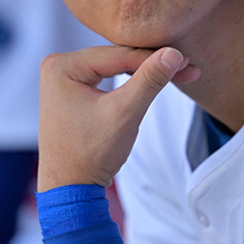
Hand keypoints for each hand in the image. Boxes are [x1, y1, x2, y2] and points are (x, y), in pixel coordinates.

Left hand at [36, 45, 199, 191]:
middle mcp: (57, 66)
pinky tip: (152, 80)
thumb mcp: (125, 113)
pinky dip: (129, 82)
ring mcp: (63, 78)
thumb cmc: (90, 155)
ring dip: (144, 72)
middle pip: (115, 59)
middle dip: (151, 64)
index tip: (185, 60)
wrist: (70, 190)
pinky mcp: (71, 91)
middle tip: (186, 66)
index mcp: (61, 66)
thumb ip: (149, 80)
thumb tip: (172, 53)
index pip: (117, 55)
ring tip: (177, 72)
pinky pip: (106, 78)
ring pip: (113, 68)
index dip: (154, 58)